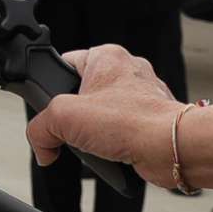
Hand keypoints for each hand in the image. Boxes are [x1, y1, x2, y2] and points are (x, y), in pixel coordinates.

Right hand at [25, 44, 181, 184]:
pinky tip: (112, 155)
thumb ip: (40, 128)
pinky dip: (113, 146)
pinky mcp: (149, 120)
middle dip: (74, 118)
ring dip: (93, 135)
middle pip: (81, 94)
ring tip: (96, 145)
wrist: (172, 148)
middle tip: (73, 131)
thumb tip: (41, 145)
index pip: (64, 64)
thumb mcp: (64, 118)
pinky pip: (120, 132)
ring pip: (101, 116)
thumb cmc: (132, 121)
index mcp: (106, 56)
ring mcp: (140, 96)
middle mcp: (126, 71)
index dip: (51, 88)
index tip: (48, 109)